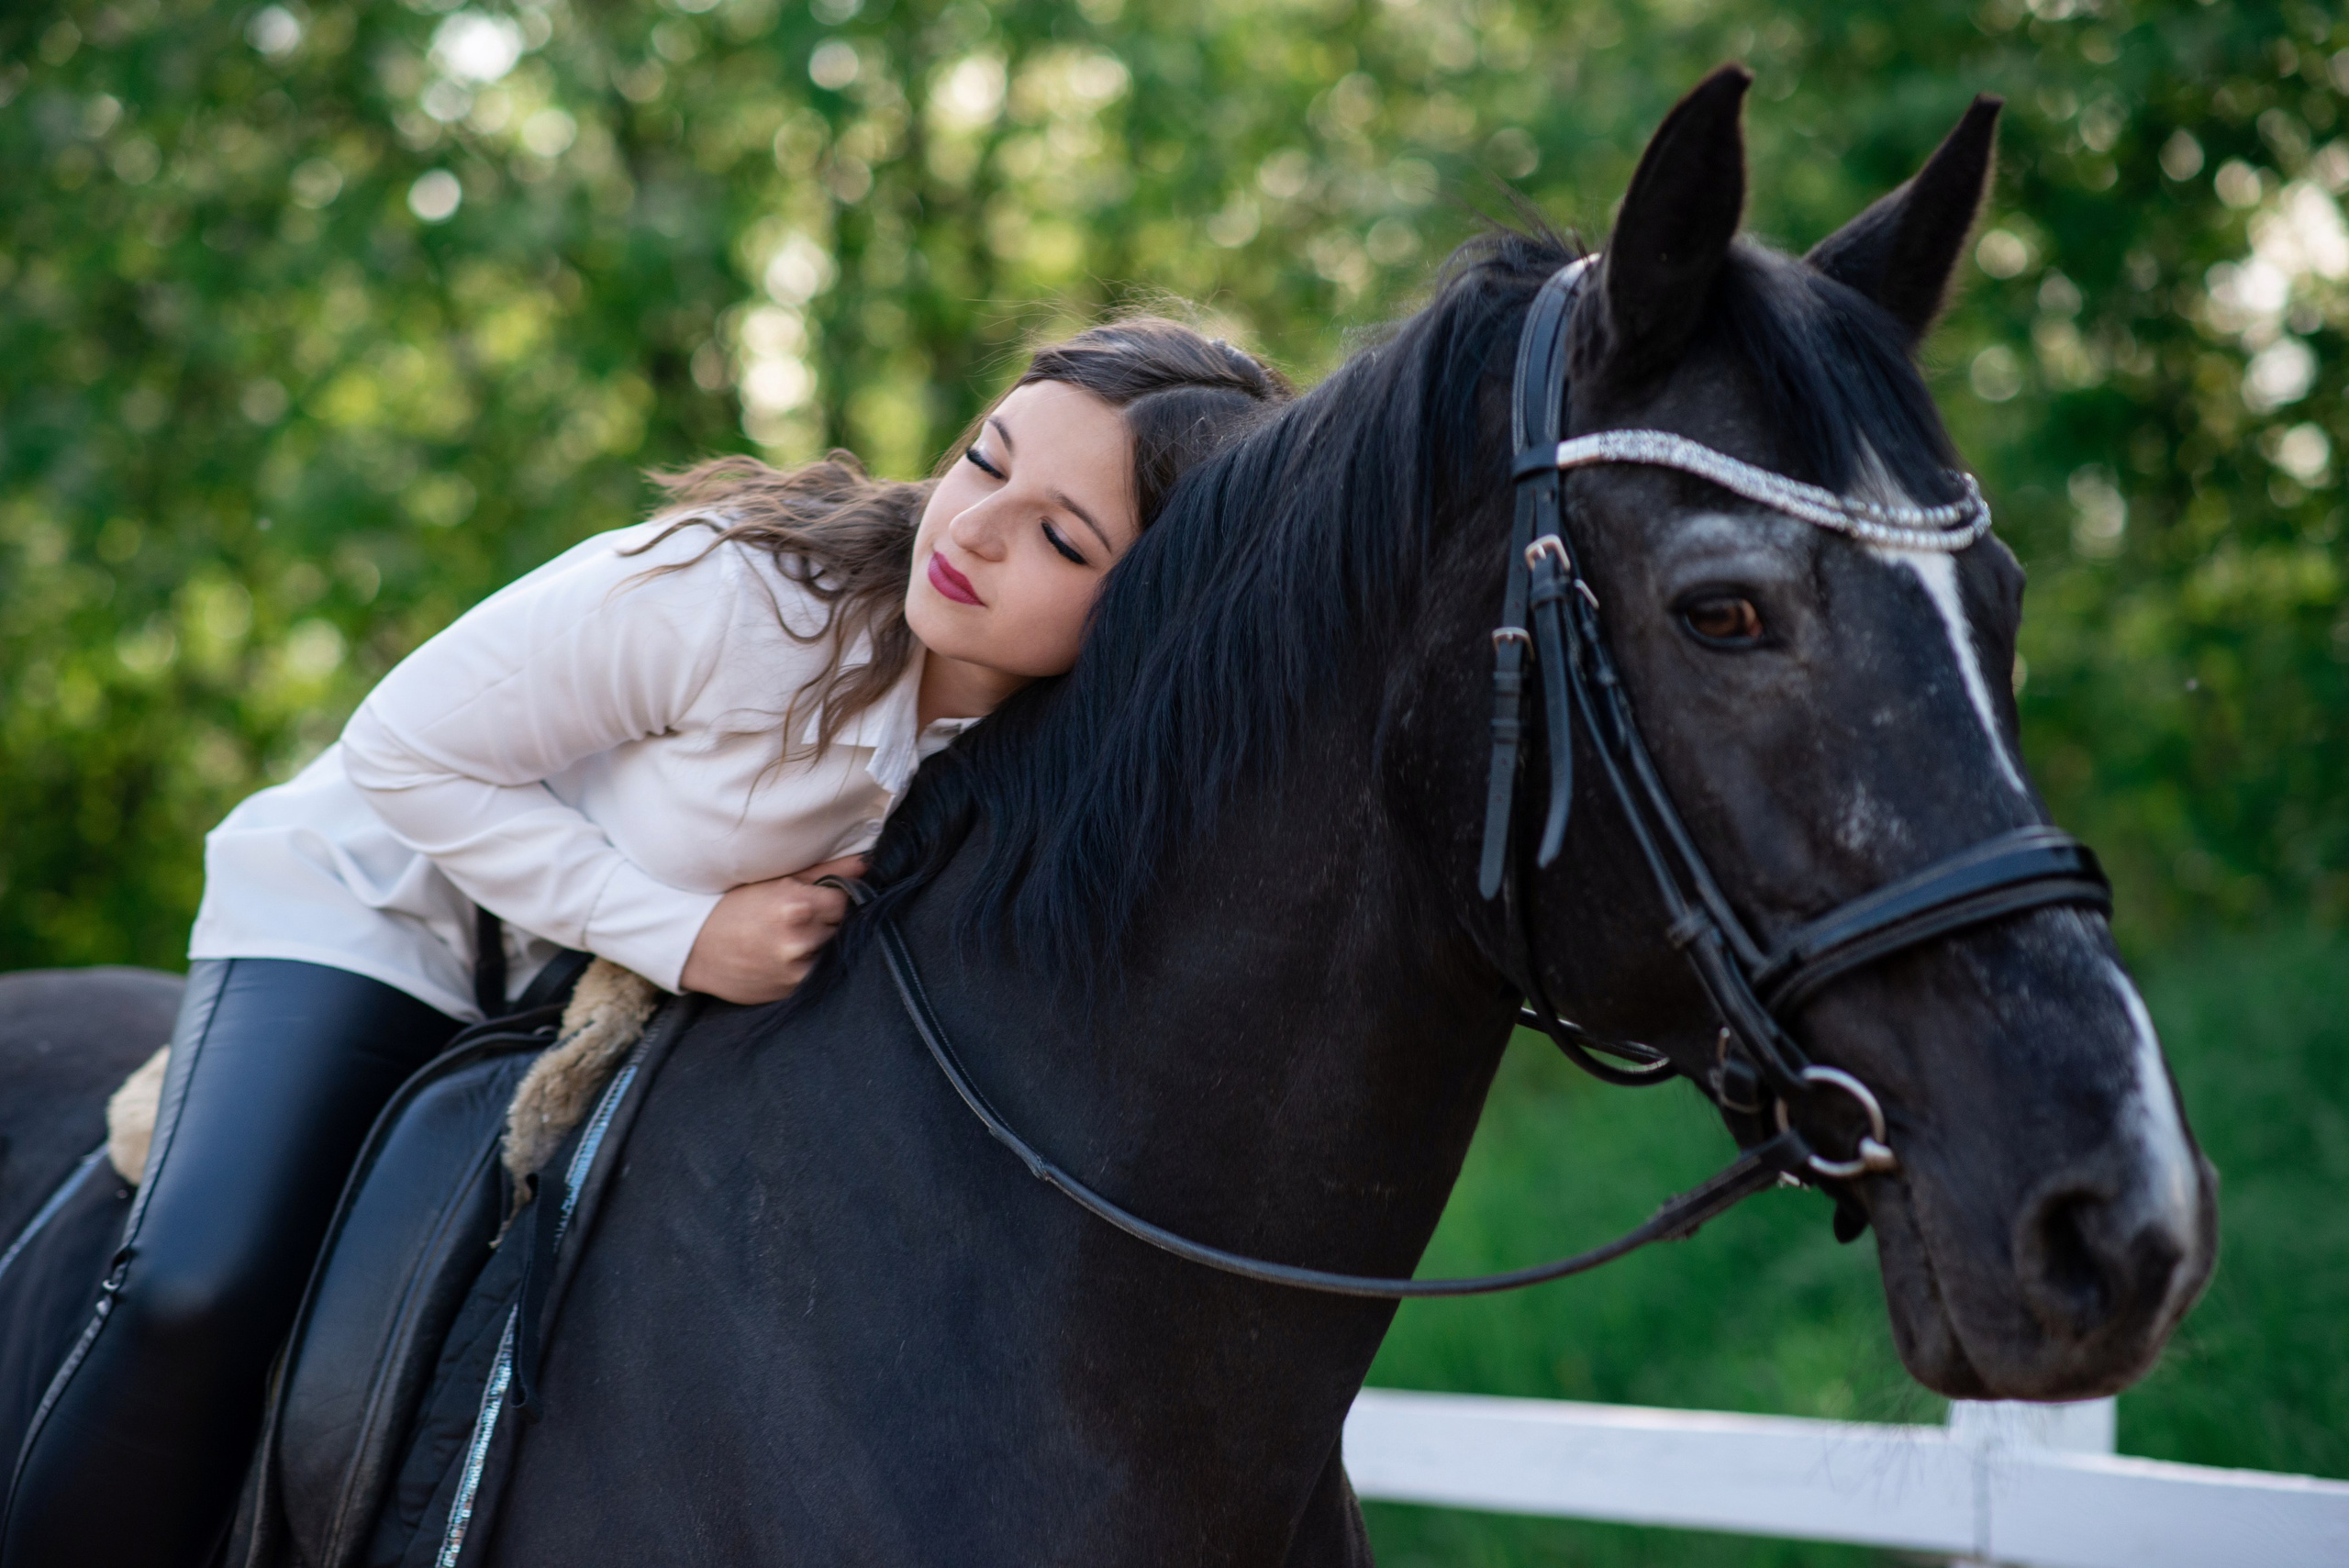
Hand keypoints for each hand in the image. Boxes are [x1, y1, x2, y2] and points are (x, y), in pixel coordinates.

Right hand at [678, 856, 867, 1004]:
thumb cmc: (734, 906)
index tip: (817, 898)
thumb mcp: (775, 879)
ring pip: (831, 951)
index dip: (834, 897)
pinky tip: (785, 955)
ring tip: (791, 937)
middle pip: (842, 927)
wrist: (695, 947)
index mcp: (797, 906)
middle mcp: (800, 941)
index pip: (846, 900)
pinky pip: (817, 974)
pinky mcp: (790, 992)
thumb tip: (867, 864)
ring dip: (820, 944)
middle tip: (800, 918)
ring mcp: (795, 970)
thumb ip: (825, 871)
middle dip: (828, 921)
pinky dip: (809, 965)